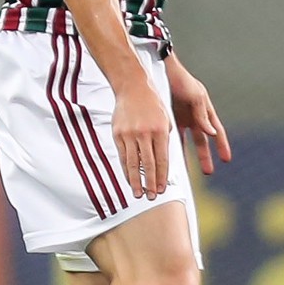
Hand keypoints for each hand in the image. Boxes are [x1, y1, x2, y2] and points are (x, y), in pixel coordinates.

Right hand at [111, 80, 176, 199]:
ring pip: (132, 163)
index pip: (162, 159)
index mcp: (161, 130)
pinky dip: (125, 169)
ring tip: (138, 193)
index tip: (162, 189)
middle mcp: (145, 133)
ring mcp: (130, 134)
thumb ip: (164, 140)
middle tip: (151, 197)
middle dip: (150, 183)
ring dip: (136, 181)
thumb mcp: (166, 120)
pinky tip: (128, 179)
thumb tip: (163, 162)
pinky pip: (122, 156)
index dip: (162, 176)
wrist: (133, 87)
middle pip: (147, 164)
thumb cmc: (153, 104)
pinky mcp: (118, 134)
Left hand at [165, 55, 231, 176]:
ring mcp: (182, 119)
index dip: (222, 145)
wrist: (162, 70)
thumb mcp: (196, 97)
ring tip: (188, 172)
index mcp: (205, 110)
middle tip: (209, 171)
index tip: (226, 159)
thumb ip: (203, 116)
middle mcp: (195, 117)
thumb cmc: (182, 80)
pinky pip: (172, 137)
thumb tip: (212, 134)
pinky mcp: (169, 119)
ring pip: (187, 142)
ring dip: (188, 156)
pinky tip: (170, 159)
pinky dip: (172, 147)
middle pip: (202, 141)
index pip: (217, 131)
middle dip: (206, 156)